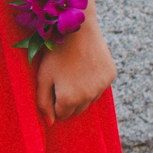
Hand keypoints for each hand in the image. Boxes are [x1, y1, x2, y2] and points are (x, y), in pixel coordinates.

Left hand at [35, 10, 116, 125]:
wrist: (78, 29)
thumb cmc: (55, 53)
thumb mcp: (42, 77)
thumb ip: (43, 103)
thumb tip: (50, 123)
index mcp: (69, 99)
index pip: (62, 115)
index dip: (55, 102)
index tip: (53, 87)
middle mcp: (88, 97)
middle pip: (77, 110)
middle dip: (69, 100)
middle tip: (62, 80)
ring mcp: (101, 87)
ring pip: (89, 100)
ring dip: (82, 92)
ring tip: (73, 71)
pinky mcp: (110, 76)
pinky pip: (100, 87)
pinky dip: (93, 82)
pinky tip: (85, 66)